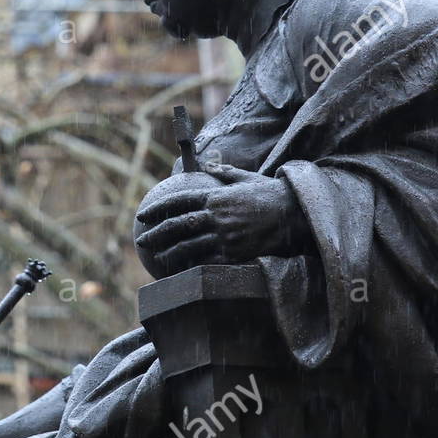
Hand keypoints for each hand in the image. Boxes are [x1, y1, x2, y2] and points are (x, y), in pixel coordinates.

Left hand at [134, 164, 302, 274]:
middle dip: (155, 234)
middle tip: (142, 241)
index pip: (178, 201)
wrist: (295, 215)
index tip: (143, 215)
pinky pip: (207, 261)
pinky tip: (181, 271)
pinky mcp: (234, 254)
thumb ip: (225, 173)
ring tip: (157, 259)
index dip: (158, 209)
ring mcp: (225, 236)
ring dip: (169, 254)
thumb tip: (210, 166)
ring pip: (188, 247)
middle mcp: (217, 216)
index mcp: (216, 196)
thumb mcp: (247, 178)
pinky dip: (191, 266)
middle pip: (177, 226)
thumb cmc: (271, 195)